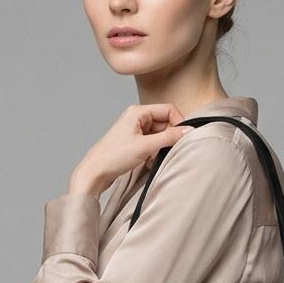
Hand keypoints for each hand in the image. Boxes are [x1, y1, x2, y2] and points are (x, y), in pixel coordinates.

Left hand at [69, 103, 192, 196]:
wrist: (94, 172)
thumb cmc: (113, 157)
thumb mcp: (145, 146)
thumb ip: (169, 137)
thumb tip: (189, 131)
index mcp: (138, 112)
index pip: (168, 110)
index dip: (178, 123)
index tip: (182, 138)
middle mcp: (137, 118)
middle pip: (165, 124)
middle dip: (168, 140)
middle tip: (166, 152)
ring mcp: (135, 131)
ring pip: (159, 136)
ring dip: (160, 149)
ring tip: (152, 159)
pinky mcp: (133, 144)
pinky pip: (152, 145)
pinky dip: (153, 154)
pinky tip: (147, 163)